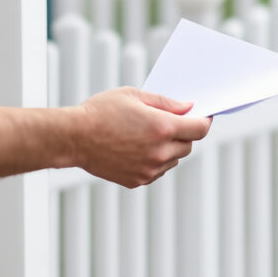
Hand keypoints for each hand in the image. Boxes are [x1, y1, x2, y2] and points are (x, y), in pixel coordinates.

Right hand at [71, 88, 211, 187]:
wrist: (73, 138)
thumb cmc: (101, 112)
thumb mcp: (134, 96)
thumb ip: (166, 103)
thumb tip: (188, 108)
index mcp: (162, 127)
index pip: (199, 129)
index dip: (204, 121)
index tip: (203, 117)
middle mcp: (159, 152)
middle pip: (189, 145)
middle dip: (184, 133)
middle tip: (169, 123)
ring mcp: (149, 169)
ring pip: (174, 160)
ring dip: (169, 148)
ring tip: (146, 135)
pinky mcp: (137, 180)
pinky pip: (157, 171)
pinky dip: (155, 161)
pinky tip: (137, 148)